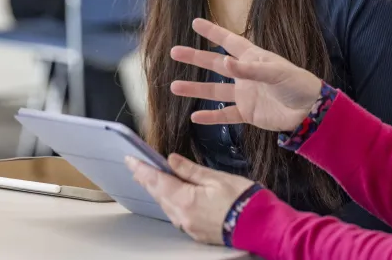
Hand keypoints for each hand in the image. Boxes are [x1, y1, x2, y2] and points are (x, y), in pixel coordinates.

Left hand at [126, 154, 254, 244]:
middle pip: (158, 195)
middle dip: (146, 179)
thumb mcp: (217, 178)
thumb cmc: (244, 200)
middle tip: (136, 167)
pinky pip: (177, 215)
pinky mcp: (197, 233)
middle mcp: (184, 216)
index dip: (141, 169)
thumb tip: (172, 160)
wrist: (261, 226)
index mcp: (186, 200)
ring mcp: (189, 227)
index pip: (156, 181)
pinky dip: (170, 202)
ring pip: (166, 206)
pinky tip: (171, 195)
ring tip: (150, 179)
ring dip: (157, 191)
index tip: (130, 160)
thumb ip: (191, 170)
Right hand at [170, 18, 322, 132]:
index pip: (229, 41)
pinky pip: (225, 114)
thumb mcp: (275, 73)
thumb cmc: (297, 84)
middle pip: (215, 65)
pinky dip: (211, 117)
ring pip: (214, 91)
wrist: (311, 111)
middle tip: (175, 52)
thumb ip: (249, 70)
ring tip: (174, 87)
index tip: (196, 23)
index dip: (213, 32)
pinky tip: (195, 117)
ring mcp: (245, 94)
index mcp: (253, 58)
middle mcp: (245, 74)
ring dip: (195, 89)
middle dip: (195, 58)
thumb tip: (225, 63)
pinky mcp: (248, 113)